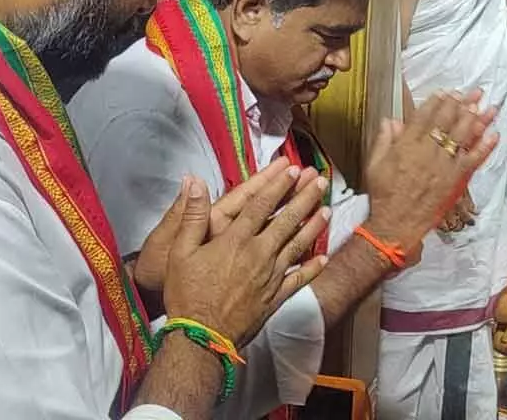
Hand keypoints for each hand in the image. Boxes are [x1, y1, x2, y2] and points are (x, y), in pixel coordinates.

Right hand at [163, 159, 330, 346]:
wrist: (202, 338)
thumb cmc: (188, 294)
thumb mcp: (179, 252)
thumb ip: (192, 215)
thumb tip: (196, 181)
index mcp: (235, 240)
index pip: (261, 205)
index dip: (278, 185)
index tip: (293, 169)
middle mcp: (258, 254)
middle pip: (287, 221)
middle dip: (304, 198)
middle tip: (320, 181)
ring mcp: (270, 277)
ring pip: (297, 246)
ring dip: (314, 227)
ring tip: (327, 210)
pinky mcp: (275, 298)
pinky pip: (298, 279)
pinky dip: (312, 268)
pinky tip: (323, 258)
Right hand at [364, 90, 499, 252]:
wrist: (396, 223)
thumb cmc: (383, 194)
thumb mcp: (375, 164)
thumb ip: (384, 140)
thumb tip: (390, 120)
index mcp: (406, 145)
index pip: (424, 117)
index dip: (436, 102)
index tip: (446, 92)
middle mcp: (427, 151)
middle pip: (446, 122)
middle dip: (459, 104)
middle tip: (470, 93)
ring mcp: (443, 165)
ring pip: (462, 136)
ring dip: (476, 118)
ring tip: (485, 105)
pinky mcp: (456, 180)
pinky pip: (473, 160)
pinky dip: (485, 147)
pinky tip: (494, 134)